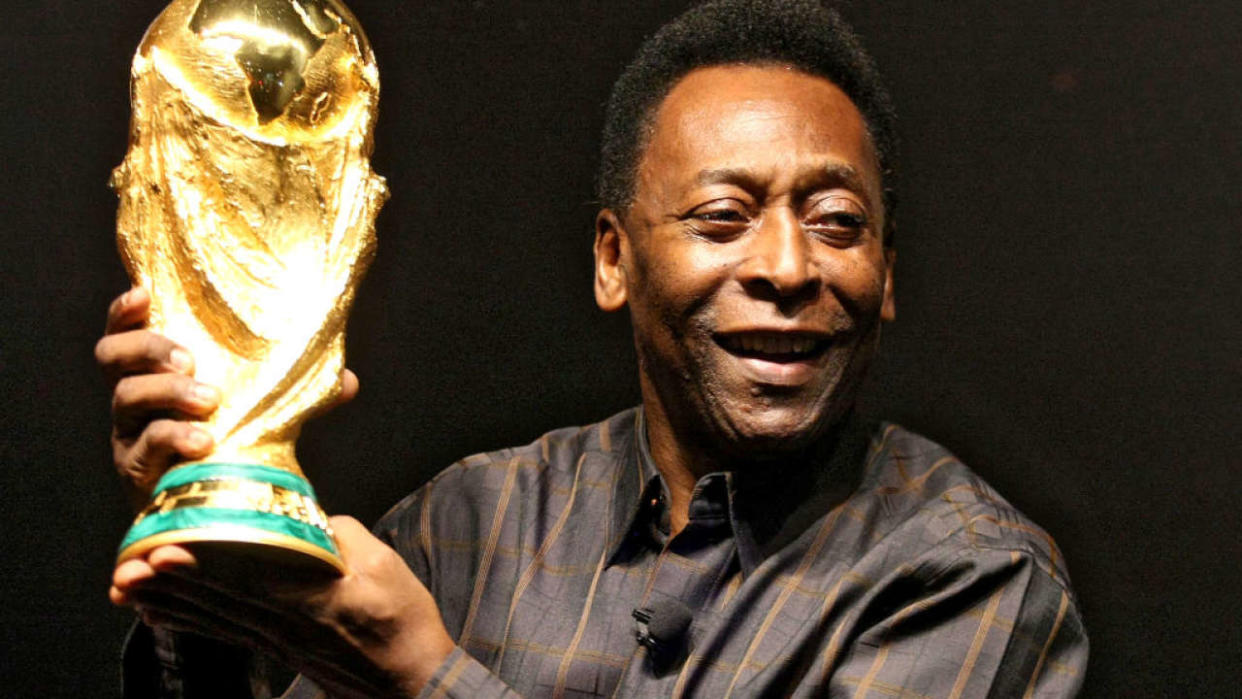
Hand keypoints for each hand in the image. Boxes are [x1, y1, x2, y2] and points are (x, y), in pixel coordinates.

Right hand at [95, 287, 358, 507]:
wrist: (220, 507)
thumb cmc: (235, 444)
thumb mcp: (267, 409)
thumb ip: (301, 391)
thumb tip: (349, 381)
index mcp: (158, 371)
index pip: (127, 329)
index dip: (126, 310)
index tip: (144, 293)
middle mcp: (134, 396)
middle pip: (113, 356)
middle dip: (148, 348)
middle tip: (189, 359)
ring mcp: (129, 433)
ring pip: (126, 397)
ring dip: (167, 391)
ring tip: (209, 400)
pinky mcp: (136, 470)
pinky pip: (144, 447)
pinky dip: (174, 437)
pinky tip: (204, 441)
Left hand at [111, 516, 454, 697]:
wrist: (407, 677)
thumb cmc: (401, 620)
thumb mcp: (383, 565)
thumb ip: (341, 534)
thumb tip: (310, 515)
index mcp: (312, 597)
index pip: (246, 578)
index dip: (203, 565)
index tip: (165, 550)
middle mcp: (284, 622)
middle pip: (218, 597)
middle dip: (170, 580)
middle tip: (128, 563)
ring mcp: (276, 638)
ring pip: (213, 614)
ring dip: (168, 598)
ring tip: (127, 583)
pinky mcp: (274, 646)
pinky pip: (222, 631)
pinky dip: (187, 620)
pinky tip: (156, 611)